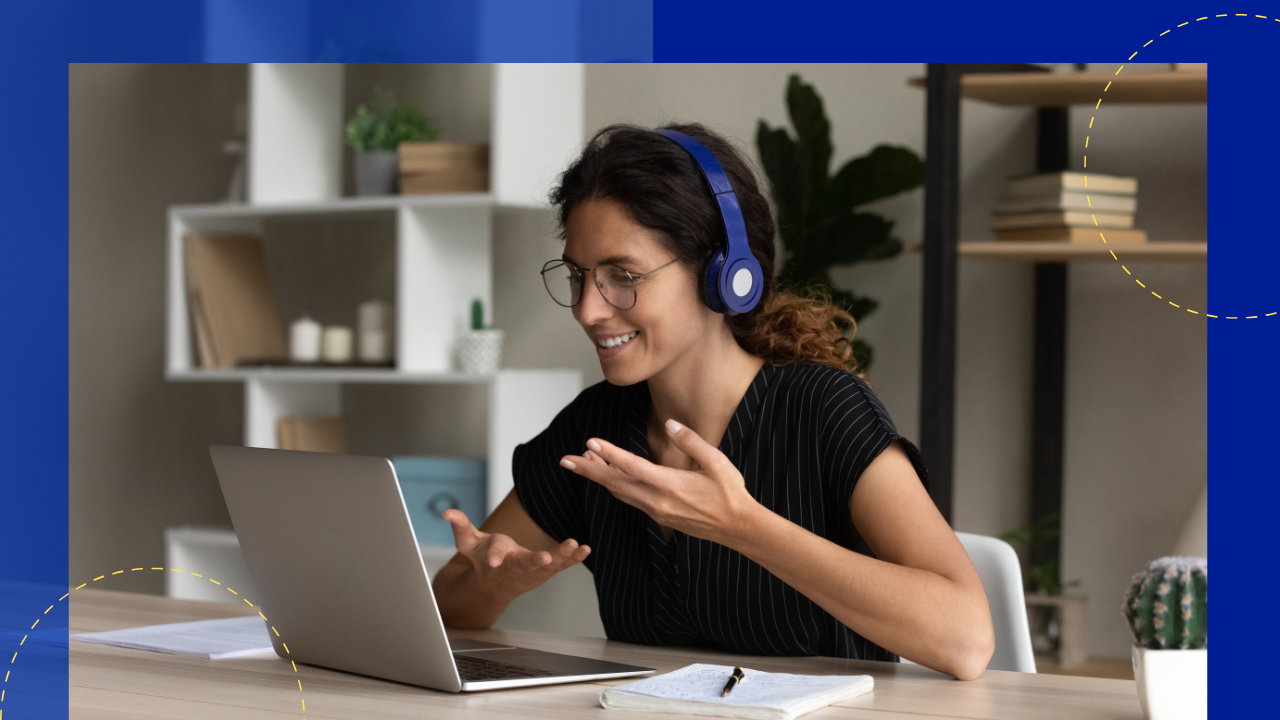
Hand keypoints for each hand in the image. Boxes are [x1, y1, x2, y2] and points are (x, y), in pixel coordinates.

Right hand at [441, 509, 589, 601]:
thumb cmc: (482, 560)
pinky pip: (562, 564)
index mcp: (496, 559)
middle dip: (536, 561)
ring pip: (549, 565)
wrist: (495, 585)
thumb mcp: (468, 543)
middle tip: (546, 558)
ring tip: (575, 545)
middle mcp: (516, 567)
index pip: (495, 556)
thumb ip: (460, 526)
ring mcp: (534, 570)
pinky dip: (573, 557)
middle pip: (526, 563)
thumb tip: (447, 512)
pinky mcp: (547, 569)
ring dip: (563, 556)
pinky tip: (585, 549)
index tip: (495, 561)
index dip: (495, 557)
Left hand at [559, 419, 759, 544]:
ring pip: (619, 492)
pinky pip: (630, 499)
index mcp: (670, 484)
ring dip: (599, 477)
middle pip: (614, 483)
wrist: (737, 527)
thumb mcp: (716, 462)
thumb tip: (670, 424)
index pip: (632, 466)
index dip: (609, 454)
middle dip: (588, 471)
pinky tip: (610, 476)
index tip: (590, 443)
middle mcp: (657, 500)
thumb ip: (691, 441)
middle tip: (565, 460)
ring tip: (582, 462)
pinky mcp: (658, 515)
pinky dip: (615, 485)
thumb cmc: (729, 493)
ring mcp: (656, 510)